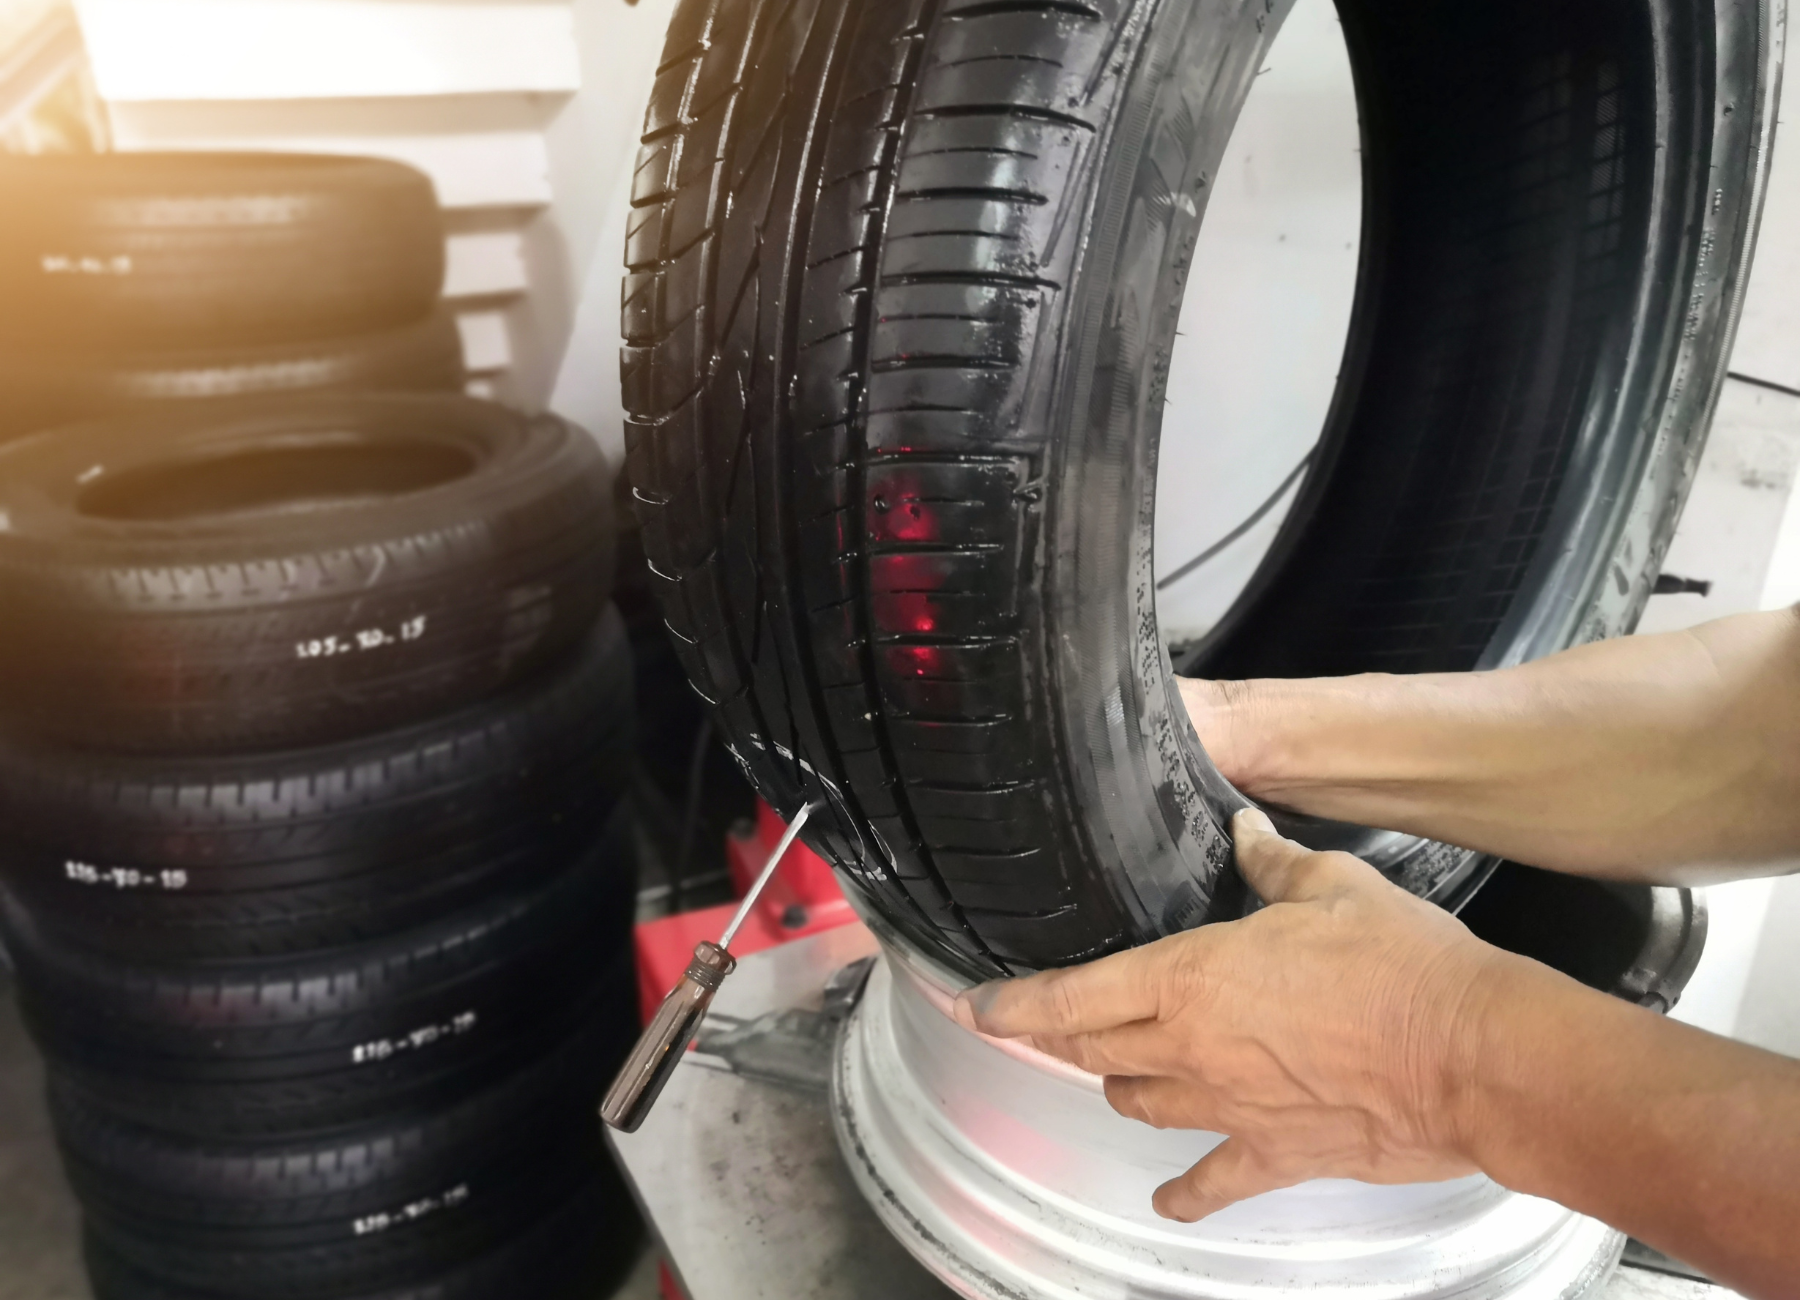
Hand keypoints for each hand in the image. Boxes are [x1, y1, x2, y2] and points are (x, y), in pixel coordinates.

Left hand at [953, 808, 1515, 1221]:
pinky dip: (1185, 1190)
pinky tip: (1171, 1197)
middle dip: (1051, 1035)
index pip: (1074, 994)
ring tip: (1112, 1070)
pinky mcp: (1273, 1155)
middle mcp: (1193, 1049)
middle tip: (1028, 1027)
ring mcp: (1228, 1108)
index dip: (1014, 1002)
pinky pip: (1209, 1182)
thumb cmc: (1402, 967)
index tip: (973, 1004)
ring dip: (1117, 1084)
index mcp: (1191, 978)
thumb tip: (1246, 831)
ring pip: (1136, 1102)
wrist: (1471, 1056)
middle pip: (1092, 1048)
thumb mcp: (1332, 887)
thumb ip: (1273, 863)